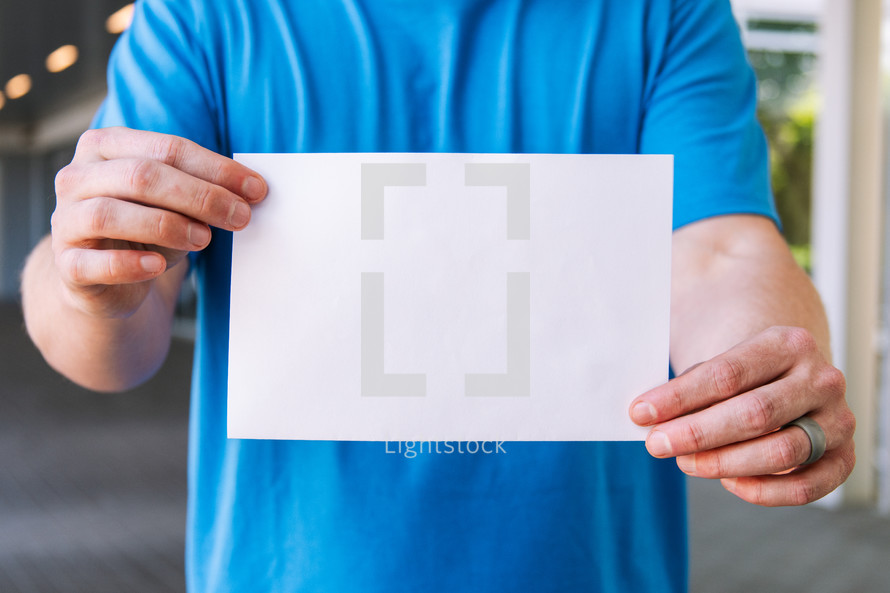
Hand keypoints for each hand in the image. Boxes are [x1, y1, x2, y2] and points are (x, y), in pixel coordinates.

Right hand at [51, 127, 266, 317]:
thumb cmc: (146, 230)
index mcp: (106, 147)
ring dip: (166, 225)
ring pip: (109, 214)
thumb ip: (203, 192)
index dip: (216, 169)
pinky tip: (157, 266)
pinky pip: (93, 263)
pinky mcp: (66, 264)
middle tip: (240, 216)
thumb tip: (252, 191)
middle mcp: (77, 177)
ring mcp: (65, 220)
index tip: (257, 190)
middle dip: (200, 196)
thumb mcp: (177, 204)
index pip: (167, 149)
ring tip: (204, 239)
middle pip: (141, 176)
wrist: (106, 280)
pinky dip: (128, 264)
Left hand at [629, 326, 854, 505]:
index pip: (727, 374)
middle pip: (755, 414)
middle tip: (656, 445)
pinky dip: (764, 491)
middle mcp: (821, 379)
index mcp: (787, 343)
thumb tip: (648, 420)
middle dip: (697, 434)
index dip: (680, 398)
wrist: (785, 371)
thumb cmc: (739, 370)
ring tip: (685, 462)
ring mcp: (838, 420)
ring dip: (725, 463)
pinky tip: (727, 483)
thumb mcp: (717, 363)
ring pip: (781, 452)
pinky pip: (806, 487)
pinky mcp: (843, 458)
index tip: (640, 413)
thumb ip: (690, 390)